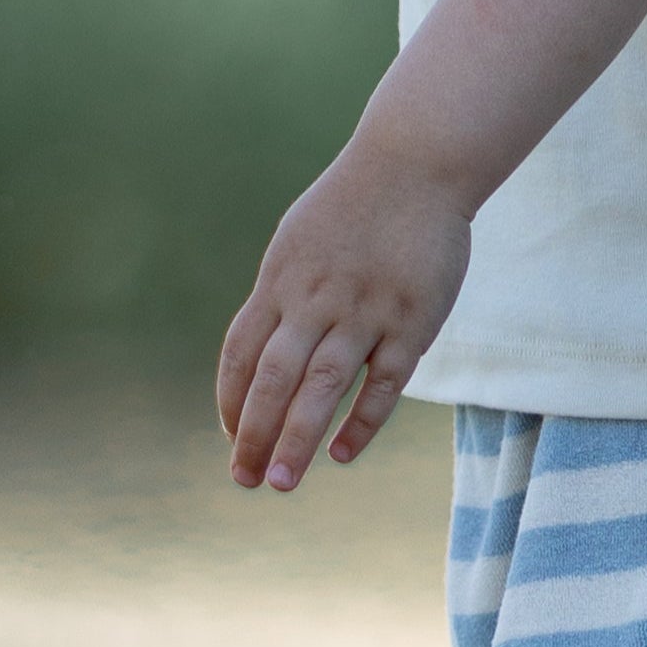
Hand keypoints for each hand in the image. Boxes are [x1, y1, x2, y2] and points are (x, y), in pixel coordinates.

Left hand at [217, 141, 470, 491]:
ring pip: (323, 386)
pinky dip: (362, 421)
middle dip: (254, 434)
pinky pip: (383, 383)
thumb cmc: (353, 205)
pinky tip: (342, 453)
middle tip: (244, 479)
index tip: (231, 436)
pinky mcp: (412, 320)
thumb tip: (261, 354)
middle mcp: (315, 299)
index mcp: (281, 280)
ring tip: (281, 482)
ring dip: (299, 438)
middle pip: (274, 378)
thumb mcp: (298, 241)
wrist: (415, 164)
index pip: (241, 354)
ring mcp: (364, 310)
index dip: (231, 401)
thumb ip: (281, 295)